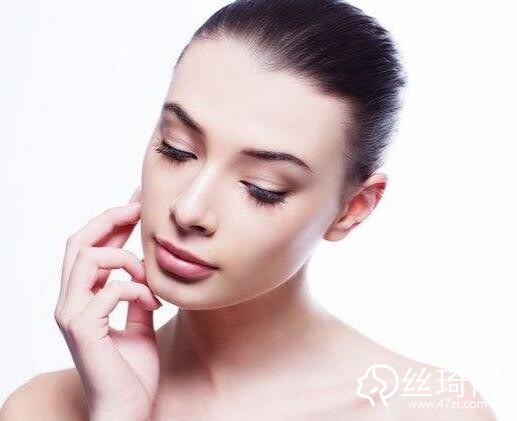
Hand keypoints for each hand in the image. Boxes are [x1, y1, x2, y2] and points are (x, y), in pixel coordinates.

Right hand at [54, 187, 160, 420]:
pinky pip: (108, 290)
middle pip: (77, 243)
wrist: (128, 409)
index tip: (138, 204)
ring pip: (86, 258)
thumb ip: (137, 293)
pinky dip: (136, 288)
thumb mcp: (140, 320)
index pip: (89, 249)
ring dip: (125, 258)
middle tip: (138, 208)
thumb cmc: (132, 369)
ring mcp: (72, 315)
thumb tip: (146, 266)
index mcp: (83, 298)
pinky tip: (153, 302)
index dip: (111, 222)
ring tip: (148, 275)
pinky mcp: (83, 330)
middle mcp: (70, 302)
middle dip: (109, 219)